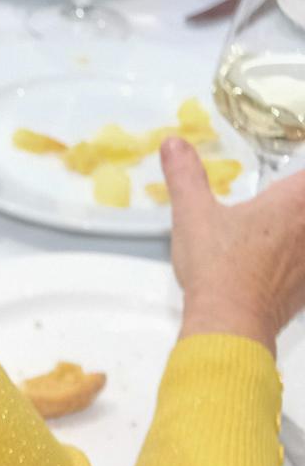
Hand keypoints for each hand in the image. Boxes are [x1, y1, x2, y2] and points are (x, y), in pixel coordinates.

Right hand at [164, 137, 304, 349]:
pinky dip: (296, 266)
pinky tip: (278, 269)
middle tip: (281, 204)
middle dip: (295, 203)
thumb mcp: (192, 215)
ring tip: (279, 237)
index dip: (296, 179)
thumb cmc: (216, 266)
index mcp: (293, 202)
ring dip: (297, 236)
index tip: (284, 182)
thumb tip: (173, 143)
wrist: (231, 322)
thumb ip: (185, 176)